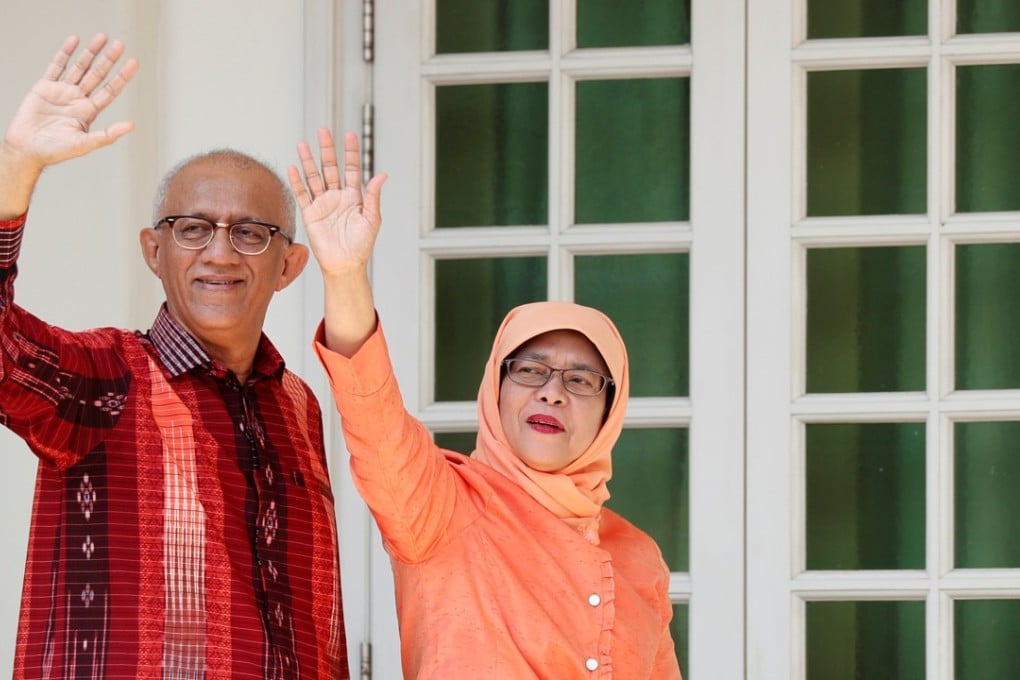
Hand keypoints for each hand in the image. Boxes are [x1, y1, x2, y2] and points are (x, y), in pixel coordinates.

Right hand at [2, 34, 137, 171]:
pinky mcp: (44, 87)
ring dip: (91, 52)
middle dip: (109, 60)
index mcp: (88, 112)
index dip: (122, 77)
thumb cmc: (54, 151)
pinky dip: (65, 53)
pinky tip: (74, 41)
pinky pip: (56, 66)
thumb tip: (131, 126)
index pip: (110, 90)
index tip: (133, 63)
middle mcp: (78, 99)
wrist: (26, 148)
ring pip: (79, 67)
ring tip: (102, 37)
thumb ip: (108, 135)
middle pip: (97, 75)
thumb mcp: (85, 144)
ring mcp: (62, 91)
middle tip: (120, 45)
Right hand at [288, 129, 386, 276]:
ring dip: (309, 161)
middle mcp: (337, 197)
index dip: (351, 153)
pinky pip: (302, 194)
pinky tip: (293, 168)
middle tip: (324, 131)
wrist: (345, 264)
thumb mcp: (372, 218)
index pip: (352, 169)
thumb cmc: (361, 245)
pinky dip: (297, 181)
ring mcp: (323, 204)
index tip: (350, 135)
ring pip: (314, 177)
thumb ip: (373, 196)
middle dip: (327, 150)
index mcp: (354, 197)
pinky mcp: (310, 214)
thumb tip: (382, 175)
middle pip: (331, 168)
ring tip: (303, 144)